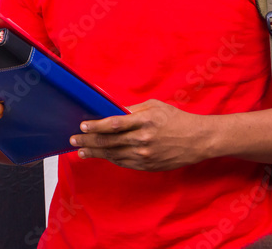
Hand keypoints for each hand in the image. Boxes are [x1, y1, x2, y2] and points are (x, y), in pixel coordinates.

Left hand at [68, 99, 212, 170]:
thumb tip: (112, 111)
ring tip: (82, 151)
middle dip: (89, 141)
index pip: (113, 124)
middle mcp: (142, 140)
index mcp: (144, 121)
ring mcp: (144, 155)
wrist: (197, 140)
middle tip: (74, 140)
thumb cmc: (176, 119)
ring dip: (95, 153)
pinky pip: (124, 163)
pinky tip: (101, 155)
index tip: (83, 126)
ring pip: (113, 155)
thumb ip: (133, 110)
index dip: (95, 126)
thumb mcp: (155, 106)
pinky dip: (111, 159)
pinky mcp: (147, 166)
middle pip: (109, 142)